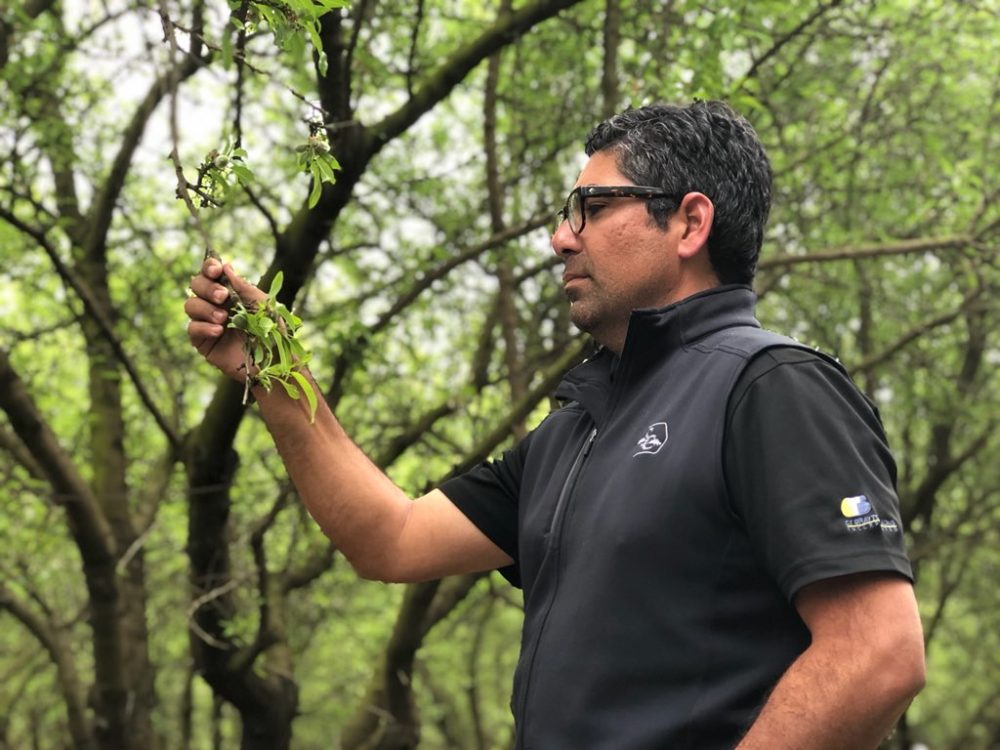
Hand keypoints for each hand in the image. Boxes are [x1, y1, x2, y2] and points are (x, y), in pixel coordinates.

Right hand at [185, 258, 265, 381]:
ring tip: (223, 318)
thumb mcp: (262, 305)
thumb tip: (226, 267)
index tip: (215, 270)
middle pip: (196, 285)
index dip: (209, 267)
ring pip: (190, 305)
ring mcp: (208, 322)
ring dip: (205, 308)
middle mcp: (216, 304)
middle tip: (223, 297)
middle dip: (207, 288)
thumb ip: (244, 287)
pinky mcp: (203, 341)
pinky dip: (203, 327)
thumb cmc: (273, 332)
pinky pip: (192, 329)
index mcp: (231, 291)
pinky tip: (218, 331)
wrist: (274, 362)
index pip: (211, 273)